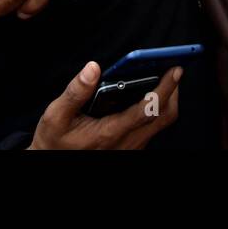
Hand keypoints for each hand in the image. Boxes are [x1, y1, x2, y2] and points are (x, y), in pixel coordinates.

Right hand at [29, 62, 180, 149]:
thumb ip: (75, 92)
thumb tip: (92, 68)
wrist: (53, 160)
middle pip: (164, 116)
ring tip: (164, 76)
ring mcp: (132, 146)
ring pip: (162, 122)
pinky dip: (158, 108)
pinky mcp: (132, 147)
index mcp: (110, 133)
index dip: (165, 88)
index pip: (147, 110)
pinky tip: (148, 92)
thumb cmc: (55, 140)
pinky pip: (154, 127)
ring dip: (167, 99)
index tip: (175, 70)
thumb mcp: (56, 116)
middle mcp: (127, 142)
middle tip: (173, 68)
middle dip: (173, 90)